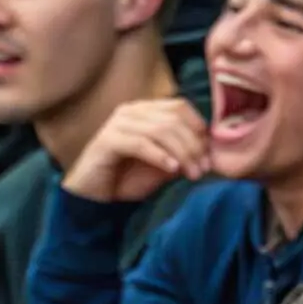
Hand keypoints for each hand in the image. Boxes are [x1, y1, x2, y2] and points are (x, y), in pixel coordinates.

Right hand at [64, 98, 209, 203]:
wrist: (93, 196)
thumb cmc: (126, 179)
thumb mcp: (162, 166)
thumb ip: (181, 154)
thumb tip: (208, 151)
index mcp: (145, 111)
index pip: (180, 107)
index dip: (198, 127)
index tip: (210, 154)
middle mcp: (131, 111)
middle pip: (173, 118)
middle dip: (193, 144)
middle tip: (203, 169)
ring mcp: (118, 123)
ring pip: (160, 130)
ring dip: (181, 153)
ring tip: (192, 173)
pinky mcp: (108, 140)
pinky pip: (141, 143)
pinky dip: (160, 156)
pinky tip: (172, 170)